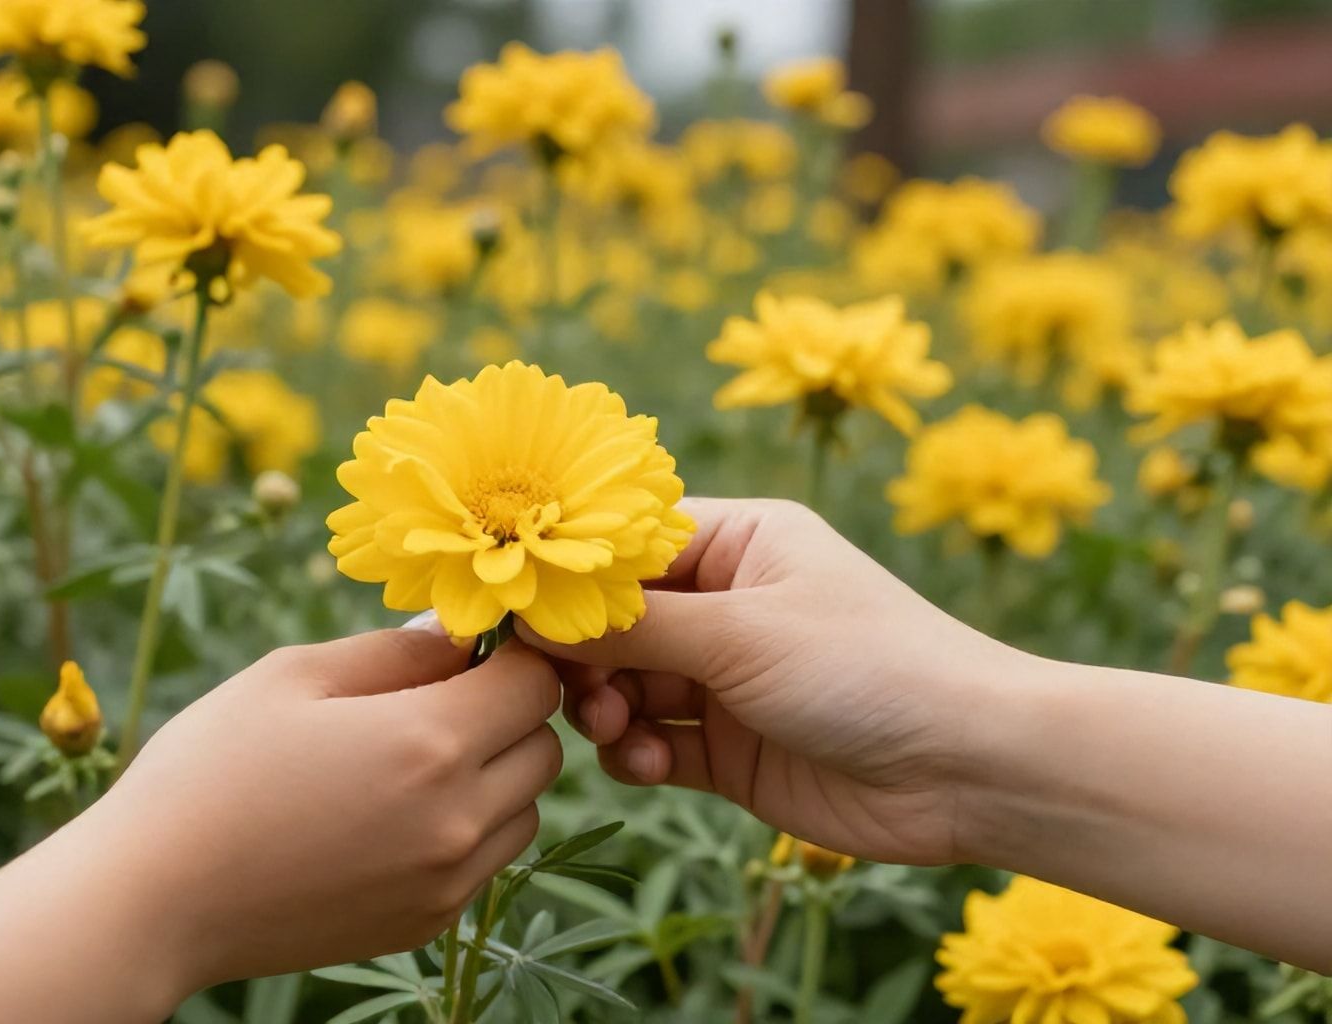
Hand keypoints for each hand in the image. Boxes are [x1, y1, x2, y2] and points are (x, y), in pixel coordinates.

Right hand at [99, 626, 562, 995]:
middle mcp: (458, 818)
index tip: (460, 652)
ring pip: (524, 810)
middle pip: (543, 747)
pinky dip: (462, 832)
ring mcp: (447, 881)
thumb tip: (458, 633)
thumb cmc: (211, 769)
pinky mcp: (425, 923)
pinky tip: (386, 817)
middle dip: (504, 714)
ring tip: (406, 764)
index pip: (537, 682)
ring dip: (492, 776)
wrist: (154, 898)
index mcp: (431, 741)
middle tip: (430, 702)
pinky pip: (484, 863)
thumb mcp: (293, 675)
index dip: (507, 656)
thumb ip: (394, 650)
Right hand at [516, 498, 1020, 866]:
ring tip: (615, 725)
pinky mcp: (731, 749)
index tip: (510, 606)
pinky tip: (648, 762)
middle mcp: (729, 604)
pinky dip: (636, 753)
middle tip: (565, 685)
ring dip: (604, 707)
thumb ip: (632, 623)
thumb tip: (530, 610)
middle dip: (582, 653)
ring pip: (624, 685)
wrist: (969, 769)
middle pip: (615, 620)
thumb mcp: (743, 631)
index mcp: (740, 543)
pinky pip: (652, 742)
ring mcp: (728, 679)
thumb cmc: (869, 667)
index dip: (568, 576)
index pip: (626, 546)